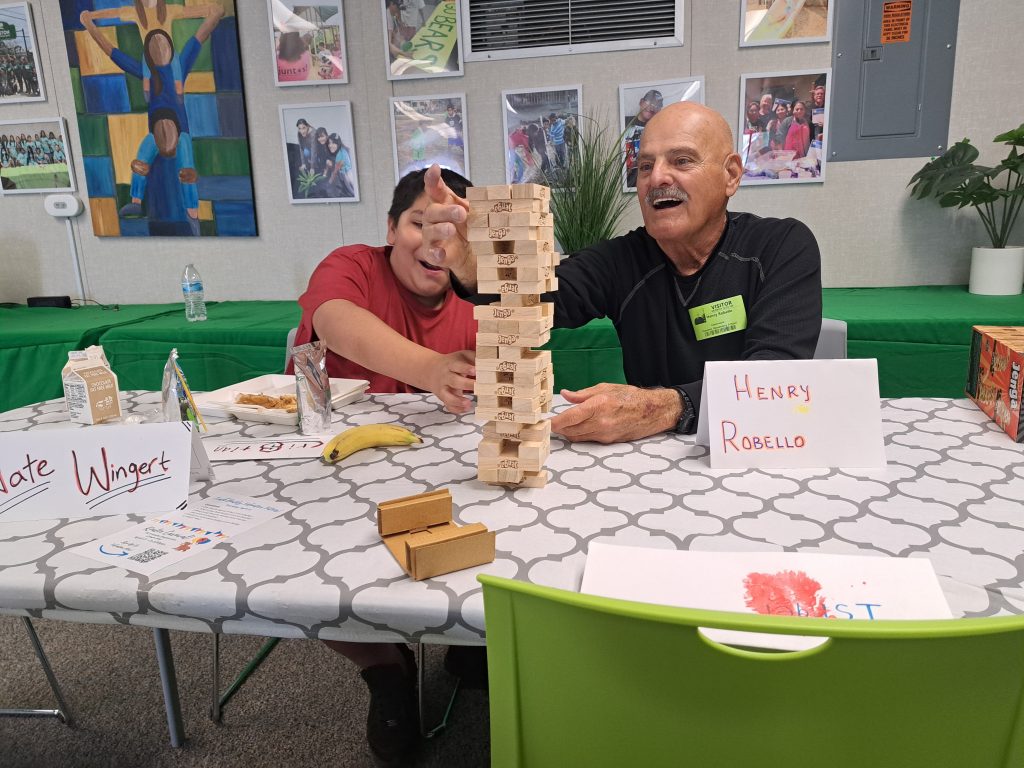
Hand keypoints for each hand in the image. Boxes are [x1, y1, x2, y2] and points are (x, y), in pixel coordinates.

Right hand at [419, 164, 474, 287]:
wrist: (474, 253)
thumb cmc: (471, 228)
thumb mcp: (477, 212)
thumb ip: (480, 202)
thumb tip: (501, 191)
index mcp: (444, 205)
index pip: (435, 189)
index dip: (433, 179)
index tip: (435, 168)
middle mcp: (434, 219)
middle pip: (432, 211)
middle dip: (445, 211)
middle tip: (461, 213)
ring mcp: (432, 237)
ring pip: (429, 231)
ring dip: (440, 229)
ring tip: (451, 229)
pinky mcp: (434, 255)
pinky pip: (431, 254)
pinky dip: (436, 253)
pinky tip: (441, 253)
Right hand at [426, 349, 475, 413]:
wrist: (430, 369)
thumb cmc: (453, 362)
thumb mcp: (462, 356)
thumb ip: (473, 357)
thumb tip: (488, 361)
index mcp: (451, 365)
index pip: (457, 366)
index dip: (466, 368)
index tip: (475, 371)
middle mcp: (446, 377)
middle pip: (454, 381)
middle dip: (466, 385)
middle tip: (478, 387)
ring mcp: (443, 389)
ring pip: (447, 396)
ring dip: (457, 401)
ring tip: (469, 404)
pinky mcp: (443, 398)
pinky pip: (448, 405)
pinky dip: (456, 409)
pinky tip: (466, 409)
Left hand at [550, 384, 680, 443]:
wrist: (652, 412)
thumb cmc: (630, 397)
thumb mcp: (605, 388)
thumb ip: (582, 394)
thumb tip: (565, 394)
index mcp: (598, 405)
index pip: (569, 418)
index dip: (554, 422)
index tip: (545, 423)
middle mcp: (600, 422)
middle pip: (570, 431)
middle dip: (558, 428)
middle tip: (549, 423)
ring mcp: (605, 434)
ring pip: (577, 437)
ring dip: (568, 432)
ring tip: (561, 425)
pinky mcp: (608, 441)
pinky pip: (588, 439)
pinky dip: (580, 434)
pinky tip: (578, 427)